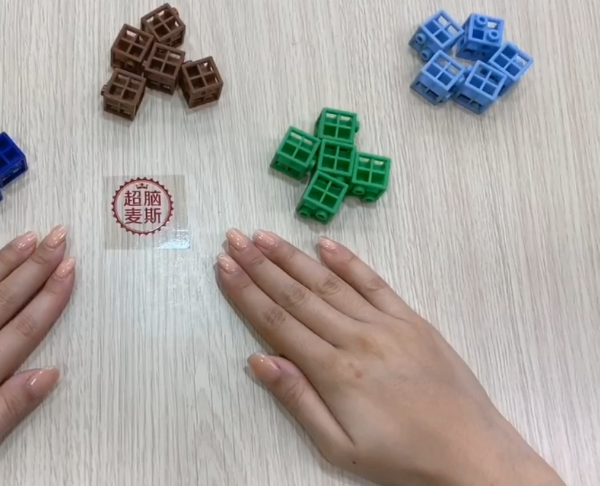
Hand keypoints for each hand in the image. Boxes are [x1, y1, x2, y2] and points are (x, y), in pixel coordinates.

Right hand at [216, 230, 563, 485]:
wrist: (471, 453)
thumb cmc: (401, 457)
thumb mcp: (339, 446)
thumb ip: (298, 400)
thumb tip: (259, 361)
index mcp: (334, 372)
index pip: (277, 322)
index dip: (246, 292)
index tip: (224, 267)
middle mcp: (356, 339)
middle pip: (297, 295)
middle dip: (261, 265)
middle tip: (234, 239)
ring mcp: (386, 326)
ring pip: (330, 283)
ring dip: (294, 257)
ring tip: (264, 237)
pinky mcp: (412, 321)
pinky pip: (375, 283)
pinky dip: (348, 262)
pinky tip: (325, 245)